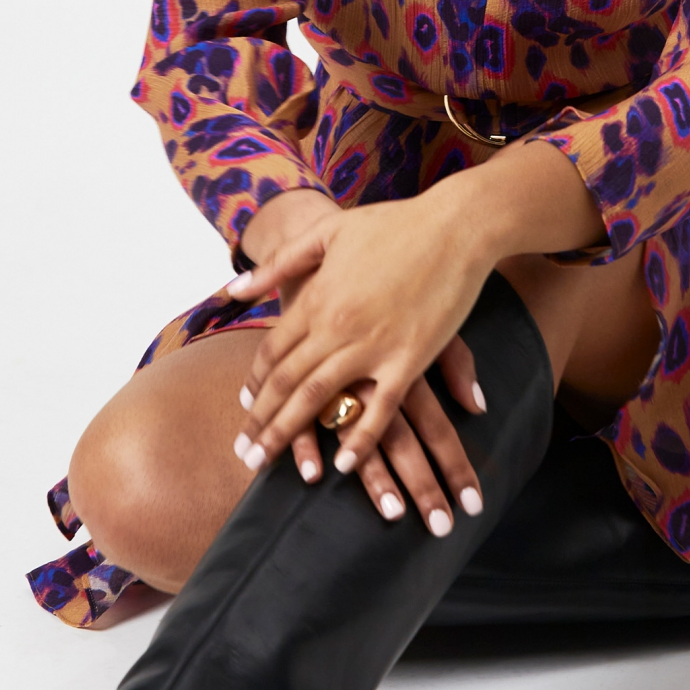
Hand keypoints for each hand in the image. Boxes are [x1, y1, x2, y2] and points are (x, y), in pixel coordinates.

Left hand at [228, 186, 497, 527]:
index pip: (272, 353)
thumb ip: (278, 267)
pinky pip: (381, 408)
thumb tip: (234, 291)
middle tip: (244, 455)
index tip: (243, 410)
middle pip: (286, 384)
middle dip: (261, 423)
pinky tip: (344, 464)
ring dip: (290, 435)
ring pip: (320, 399)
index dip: (254, 384)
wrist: (455, 225)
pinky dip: (360, 437)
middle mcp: (337, 327)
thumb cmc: (392, 224)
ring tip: (269, 464)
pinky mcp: (411, 359)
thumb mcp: (326, 234)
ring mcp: (373, 346)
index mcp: (316, 298)